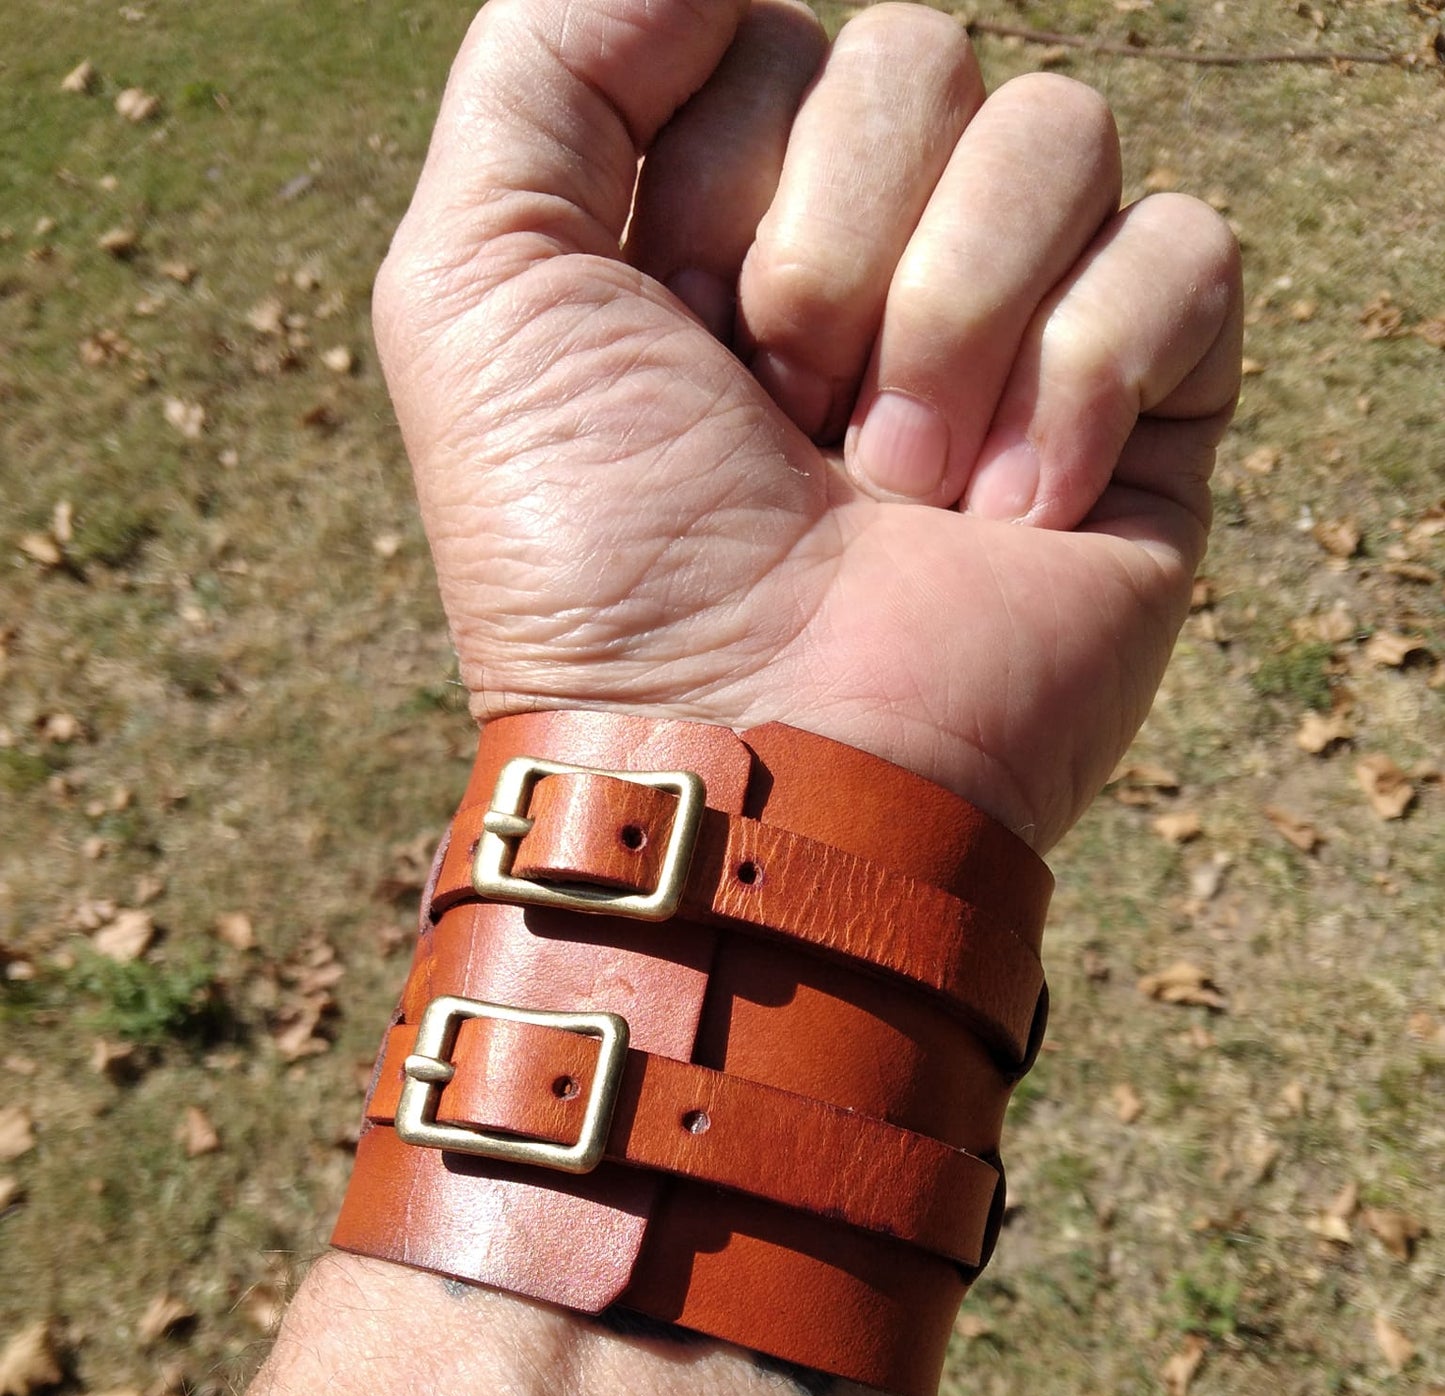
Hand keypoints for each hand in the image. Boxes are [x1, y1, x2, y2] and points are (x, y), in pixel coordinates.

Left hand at [373, 0, 1240, 849]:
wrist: (748, 772)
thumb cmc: (598, 559)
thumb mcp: (476, 285)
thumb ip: (550, 58)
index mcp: (734, 224)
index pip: (776, 38)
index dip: (722, 177)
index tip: (682, 342)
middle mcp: (882, 265)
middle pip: (925, 55)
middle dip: (832, 253)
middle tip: (790, 423)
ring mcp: (1020, 339)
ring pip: (1059, 133)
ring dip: (951, 324)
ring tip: (898, 495)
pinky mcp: (1149, 422)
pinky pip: (1184, 251)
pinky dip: (1088, 378)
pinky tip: (1016, 517)